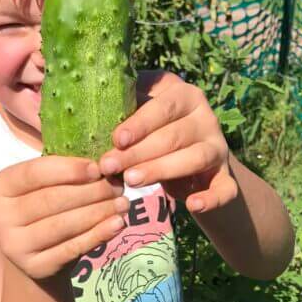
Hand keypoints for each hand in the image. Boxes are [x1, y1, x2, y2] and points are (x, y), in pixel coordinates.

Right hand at [0, 157, 129, 280]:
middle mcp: (0, 217)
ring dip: (98, 212)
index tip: (97, 168)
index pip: (34, 173)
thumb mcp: (43, 187)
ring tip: (123, 203)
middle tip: (118, 186)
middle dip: (90, 191)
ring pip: (63, 224)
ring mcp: (14, 246)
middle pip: (51, 199)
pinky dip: (97, 235)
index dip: (68, 170)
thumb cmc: (44, 212)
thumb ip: (64, 173)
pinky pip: (72, 248)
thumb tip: (104, 162)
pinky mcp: (34, 267)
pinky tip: (116, 224)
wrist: (34, 258)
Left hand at [98, 70, 237, 214]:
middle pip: (173, 135)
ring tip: (132, 181)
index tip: (117, 139)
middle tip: (110, 166)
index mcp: (185, 96)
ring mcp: (218, 148)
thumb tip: (76, 112)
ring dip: (162, 170)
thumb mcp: (140, 112)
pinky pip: (225, 188)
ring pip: (194, 158)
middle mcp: (206, 118)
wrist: (192, 158)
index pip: (163, 106)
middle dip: (140, 152)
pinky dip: (212, 198)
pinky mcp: (225, 176)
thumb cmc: (155, 129)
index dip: (140, 123)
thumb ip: (120, 106)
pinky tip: (192, 205)